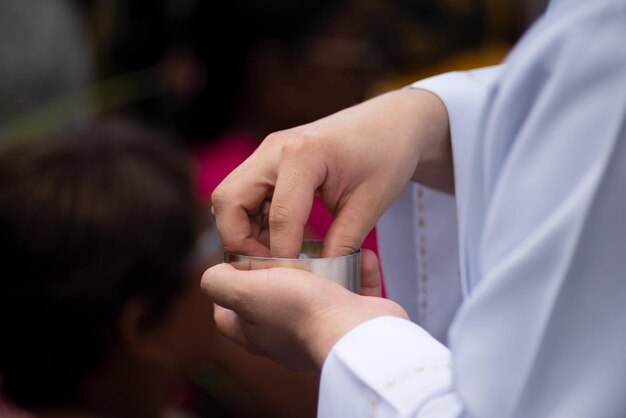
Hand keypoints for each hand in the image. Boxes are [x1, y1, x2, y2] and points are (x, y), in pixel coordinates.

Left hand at [200, 250, 408, 369]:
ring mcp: (320, 331)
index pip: (227, 315)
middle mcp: (286, 337)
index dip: (227, 287)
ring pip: (317, 296)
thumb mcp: (245, 291)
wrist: (356, 331)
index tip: (238, 261)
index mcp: (257, 332)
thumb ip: (219, 283)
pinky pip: (354, 294)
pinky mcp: (352, 324)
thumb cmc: (301, 311)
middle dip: (278, 271)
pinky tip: (361, 256)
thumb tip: (213, 274)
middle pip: (272, 301)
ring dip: (324, 268)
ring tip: (325, 246)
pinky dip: (358, 273)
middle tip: (284, 246)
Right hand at [211, 88, 450, 257]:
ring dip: (243, 230)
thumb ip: (342, 243)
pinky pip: (244, 193)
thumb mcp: (370, 204)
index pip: (280, 218)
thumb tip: (319, 280)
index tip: (298, 284)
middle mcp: (274, 148)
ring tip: (278, 253)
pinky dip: (252, 219)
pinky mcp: (268, 159)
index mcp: (303, 154)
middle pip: (228, 202)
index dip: (284, 258)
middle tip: (271, 267)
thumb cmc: (387, 156)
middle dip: (240, 242)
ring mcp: (267, 151)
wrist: (392, 122)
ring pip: (229, 198)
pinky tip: (282, 236)